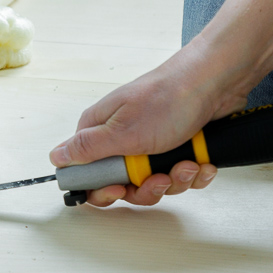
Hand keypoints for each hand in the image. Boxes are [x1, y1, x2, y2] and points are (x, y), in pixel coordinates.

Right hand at [49, 44, 246, 205]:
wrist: (216, 82)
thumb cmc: (169, 98)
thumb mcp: (122, 131)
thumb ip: (87, 149)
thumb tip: (56, 156)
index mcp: (102, 132)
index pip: (88, 175)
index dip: (102, 189)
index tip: (119, 189)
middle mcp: (124, 140)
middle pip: (125, 186)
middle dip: (148, 188)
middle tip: (160, 177)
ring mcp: (152, 145)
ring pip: (156, 184)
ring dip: (176, 179)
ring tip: (187, 163)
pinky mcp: (176, 148)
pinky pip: (180, 176)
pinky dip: (193, 173)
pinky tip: (200, 162)